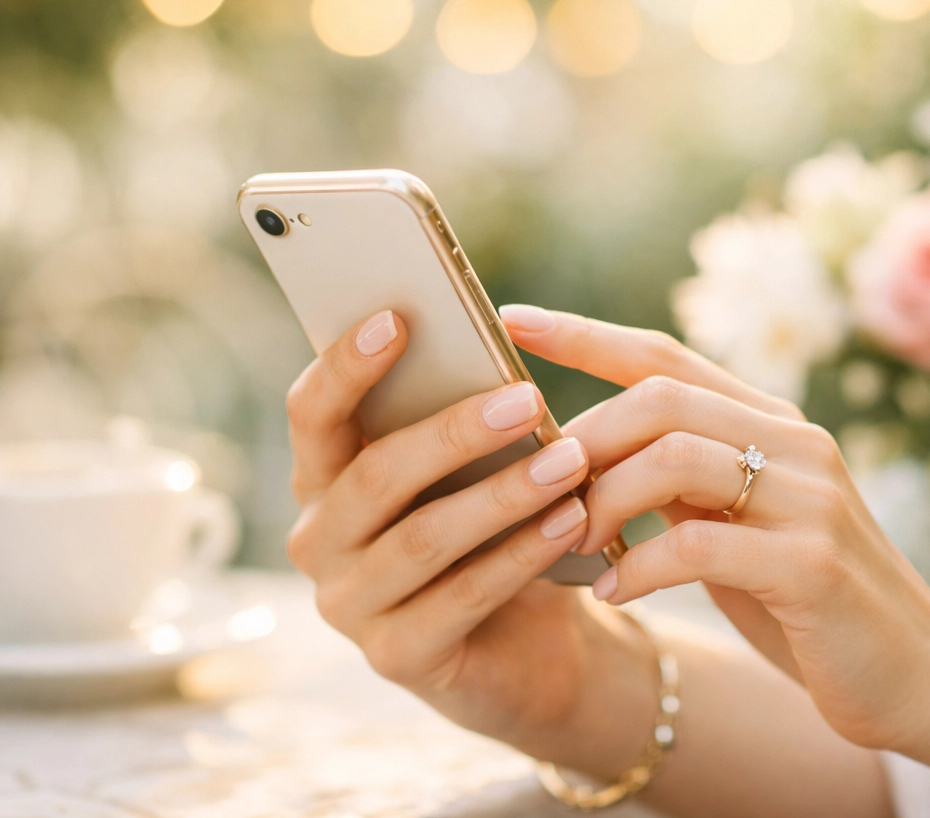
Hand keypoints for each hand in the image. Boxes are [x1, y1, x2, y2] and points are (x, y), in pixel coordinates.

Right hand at [283, 309, 657, 773]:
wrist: (524, 642)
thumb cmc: (488, 528)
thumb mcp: (466, 471)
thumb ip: (454, 419)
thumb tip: (488, 347)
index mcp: (323, 477)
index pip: (310, 413)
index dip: (345, 366)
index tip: (398, 319)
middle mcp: (318, 540)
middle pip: (373, 474)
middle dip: (453, 432)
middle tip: (527, 398)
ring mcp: (349, 605)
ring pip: (423, 537)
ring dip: (503, 494)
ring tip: (569, 460)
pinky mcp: (396, 658)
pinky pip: (462, 597)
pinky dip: (521, 554)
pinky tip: (570, 520)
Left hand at [500, 304, 929, 754]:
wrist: (913, 673)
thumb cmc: (798, 593)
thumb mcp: (731, 520)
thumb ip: (677, 480)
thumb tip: (579, 458)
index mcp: (766, 420)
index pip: (661, 354)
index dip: (583, 334)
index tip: (510, 318)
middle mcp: (791, 440)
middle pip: (658, 397)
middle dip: (583, 439)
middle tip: (540, 488)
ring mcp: (808, 496)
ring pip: (672, 457)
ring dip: (602, 501)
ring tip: (570, 542)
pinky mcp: (813, 563)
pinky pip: (696, 545)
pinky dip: (636, 566)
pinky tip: (611, 591)